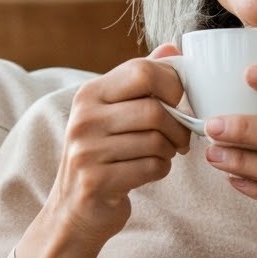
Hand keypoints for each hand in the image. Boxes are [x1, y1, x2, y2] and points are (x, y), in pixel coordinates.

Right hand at [16, 46, 190, 257]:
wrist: (76, 210)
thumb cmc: (104, 155)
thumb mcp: (115, 112)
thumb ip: (142, 81)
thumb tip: (173, 47)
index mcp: (90, 94)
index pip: (143, 71)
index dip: (173, 85)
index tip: (179, 102)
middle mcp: (84, 118)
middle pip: (154, 110)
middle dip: (178, 126)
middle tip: (180, 138)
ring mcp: (87, 150)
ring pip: (156, 140)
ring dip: (170, 151)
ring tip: (163, 154)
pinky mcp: (96, 180)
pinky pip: (151, 167)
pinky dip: (161, 170)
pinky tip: (150, 171)